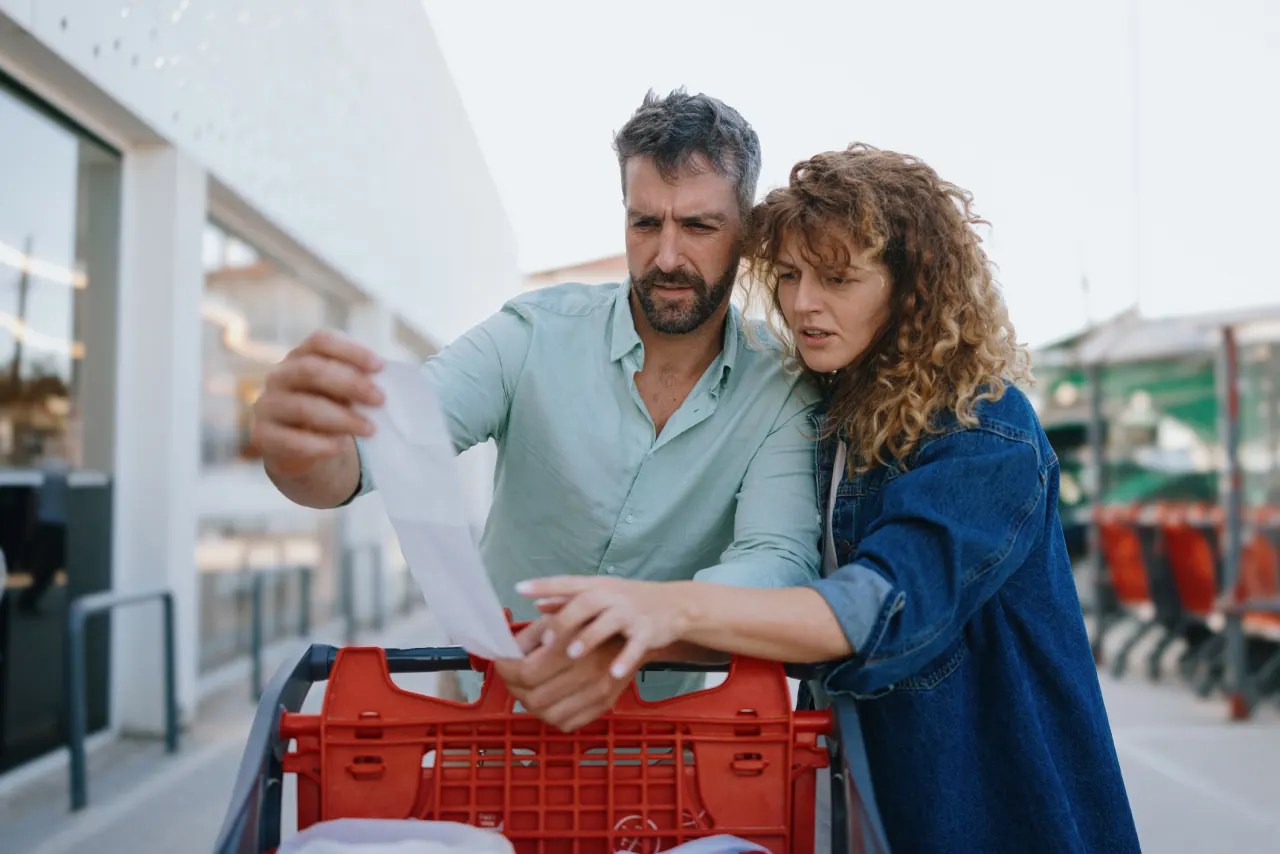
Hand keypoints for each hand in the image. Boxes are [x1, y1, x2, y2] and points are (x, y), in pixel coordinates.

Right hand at [250, 330, 384, 476]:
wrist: (301, 450)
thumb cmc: (329, 411)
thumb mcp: (343, 392)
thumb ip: (358, 383)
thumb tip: (387, 383)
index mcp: (300, 357)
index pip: (320, 341)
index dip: (351, 351)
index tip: (380, 367)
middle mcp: (279, 376)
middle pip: (311, 370)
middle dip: (351, 384)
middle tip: (380, 400)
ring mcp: (267, 405)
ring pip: (304, 407)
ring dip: (342, 418)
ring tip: (370, 429)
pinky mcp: (263, 435)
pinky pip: (290, 439)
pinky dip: (320, 443)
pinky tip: (340, 446)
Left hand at [494, 620, 636, 731]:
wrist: (638, 629)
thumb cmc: (595, 617)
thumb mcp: (562, 613)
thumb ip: (533, 633)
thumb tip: (508, 652)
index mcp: (573, 646)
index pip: (525, 672)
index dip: (506, 669)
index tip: (502, 661)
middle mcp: (587, 673)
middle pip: (533, 697)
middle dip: (514, 688)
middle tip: (511, 675)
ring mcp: (597, 692)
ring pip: (548, 715)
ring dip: (531, 704)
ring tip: (527, 688)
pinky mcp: (605, 704)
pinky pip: (568, 723)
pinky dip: (552, 715)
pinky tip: (549, 698)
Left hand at [516, 576, 688, 683]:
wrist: (672, 605)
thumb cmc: (627, 601)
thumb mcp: (598, 594)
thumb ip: (567, 599)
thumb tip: (535, 602)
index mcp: (595, 587)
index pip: (566, 582)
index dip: (543, 585)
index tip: (520, 589)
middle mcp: (612, 596)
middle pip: (585, 602)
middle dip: (564, 621)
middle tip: (545, 641)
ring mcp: (630, 613)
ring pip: (608, 622)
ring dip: (589, 638)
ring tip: (572, 654)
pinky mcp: (648, 630)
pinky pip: (636, 646)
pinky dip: (625, 659)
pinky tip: (614, 673)